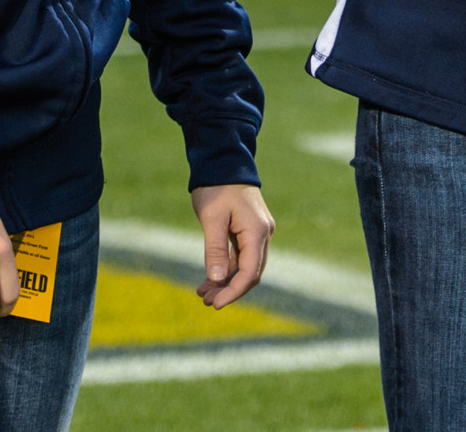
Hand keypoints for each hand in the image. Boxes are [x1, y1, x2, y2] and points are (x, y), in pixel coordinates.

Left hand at [190, 184, 272, 308]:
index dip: (233, 291)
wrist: (223, 161)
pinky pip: (240, 255)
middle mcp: (263, 233)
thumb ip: (215, 249)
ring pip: (245, 265)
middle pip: (250, 272)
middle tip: (206, 301)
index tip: (215, 304)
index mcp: (257, 230)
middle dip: (229, 289)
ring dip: (226, 280)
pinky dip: (226, 268)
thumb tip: (216, 280)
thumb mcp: (211, 218)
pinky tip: (209, 278)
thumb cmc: (216, 187)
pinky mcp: (249, 229)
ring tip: (202, 293)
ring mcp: (257, 231)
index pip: (249, 271)